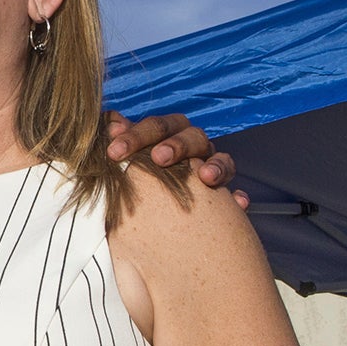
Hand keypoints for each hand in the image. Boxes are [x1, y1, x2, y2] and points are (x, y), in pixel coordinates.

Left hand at [104, 112, 247, 207]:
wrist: (162, 224)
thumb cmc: (139, 186)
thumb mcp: (127, 164)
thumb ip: (121, 143)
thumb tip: (109, 121)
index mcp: (168, 137)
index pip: (157, 127)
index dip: (136, 135)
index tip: (114, 152)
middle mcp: (193, 149)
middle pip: (191, 134)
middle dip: (176, 144)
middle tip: (159, 158)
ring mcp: (212, 169)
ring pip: (220, 158)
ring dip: (215, 164)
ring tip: (206, 177)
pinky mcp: (226, 198)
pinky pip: (237, 194)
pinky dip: (237, 197)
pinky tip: (237, 203)